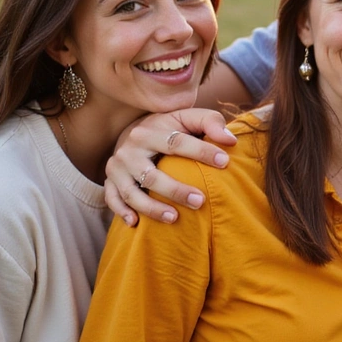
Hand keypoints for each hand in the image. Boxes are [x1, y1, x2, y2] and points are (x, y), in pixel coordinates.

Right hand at [104, 109, 236, 225]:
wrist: (134, 130)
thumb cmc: (171, 127)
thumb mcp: (189, 118)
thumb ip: (211, 122)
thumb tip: (231, 141)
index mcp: (151, 131)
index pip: (177, 142)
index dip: (201, 152)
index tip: (225, 162)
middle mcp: (130, 150)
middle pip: (152, 174)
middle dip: (175, 190)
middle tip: (200, 201)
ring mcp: (118, 168)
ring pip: (131, 192)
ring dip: (152, 208)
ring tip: (174, 218)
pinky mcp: (110, 182)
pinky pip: (112, 200)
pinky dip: (122, 212)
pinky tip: (136, 223)